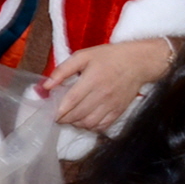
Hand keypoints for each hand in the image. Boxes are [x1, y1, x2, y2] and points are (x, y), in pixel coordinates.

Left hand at [41, 39, 171, 132]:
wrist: (138, 63)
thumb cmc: (109, 57)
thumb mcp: (83, 56)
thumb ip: (63, 70)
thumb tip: (46, 85)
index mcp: (92, 80)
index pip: (71, 101)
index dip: (58, 110)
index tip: (50, 113)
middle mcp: (102, 95)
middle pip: (78, 115)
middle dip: (64, 118)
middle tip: (57, 116)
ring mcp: (112, 105)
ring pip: (89, 123)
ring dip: (76, 124)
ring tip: (69, 118)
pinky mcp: (119, 111)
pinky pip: (102, 126)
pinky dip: (91, 127)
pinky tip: (84, 121)